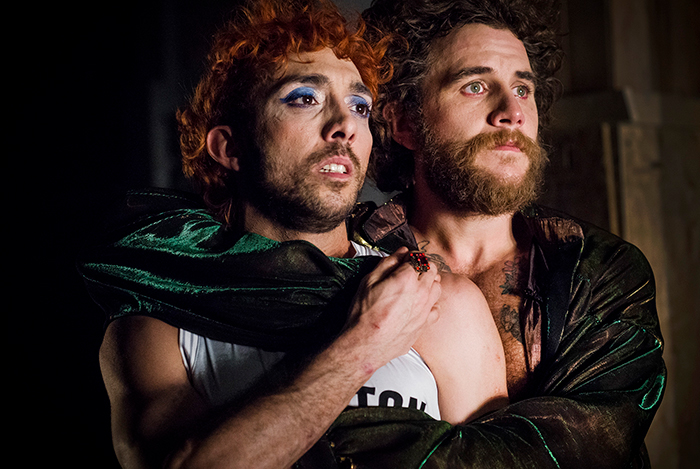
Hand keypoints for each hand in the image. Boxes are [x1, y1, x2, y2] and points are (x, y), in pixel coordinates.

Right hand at [344, 247, 441, 374]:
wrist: (366, 344)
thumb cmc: (364, 313)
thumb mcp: (368, 281)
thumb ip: (388, 263)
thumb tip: (402, 252)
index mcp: (407, 277)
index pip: (417, 257)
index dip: (410, 256)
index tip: (403, 259)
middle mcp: (421, 291)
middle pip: (432, 269)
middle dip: (423, 265)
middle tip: (410, 269)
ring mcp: (426, 308)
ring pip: (438, 286)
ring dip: (430, 281)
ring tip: (417, 284)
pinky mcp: (425, 323)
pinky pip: (436, 308)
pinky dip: (431, 302)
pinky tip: (421, 304)